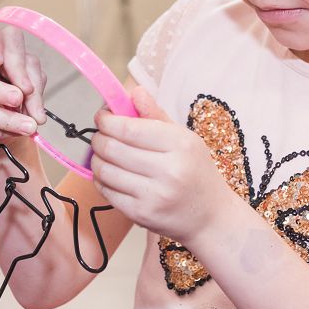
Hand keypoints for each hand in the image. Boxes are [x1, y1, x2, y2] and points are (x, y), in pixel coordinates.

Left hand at [90, 88, 236, 244]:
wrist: (211, 217)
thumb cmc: (196, 172)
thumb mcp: (185, 138)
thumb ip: (156, 114)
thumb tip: (134, 91)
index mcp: (181, 144)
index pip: (129, 128)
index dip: (107, 120)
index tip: (103, 116)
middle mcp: (169, 170)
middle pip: (113, 148)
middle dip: (98, 138)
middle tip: (100, 135)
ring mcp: (154, 195)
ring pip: (105, 170)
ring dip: (97, 159)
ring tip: (103, 155)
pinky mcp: (142, 215)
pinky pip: (107, 192)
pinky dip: (100, 180)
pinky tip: (108, 175)